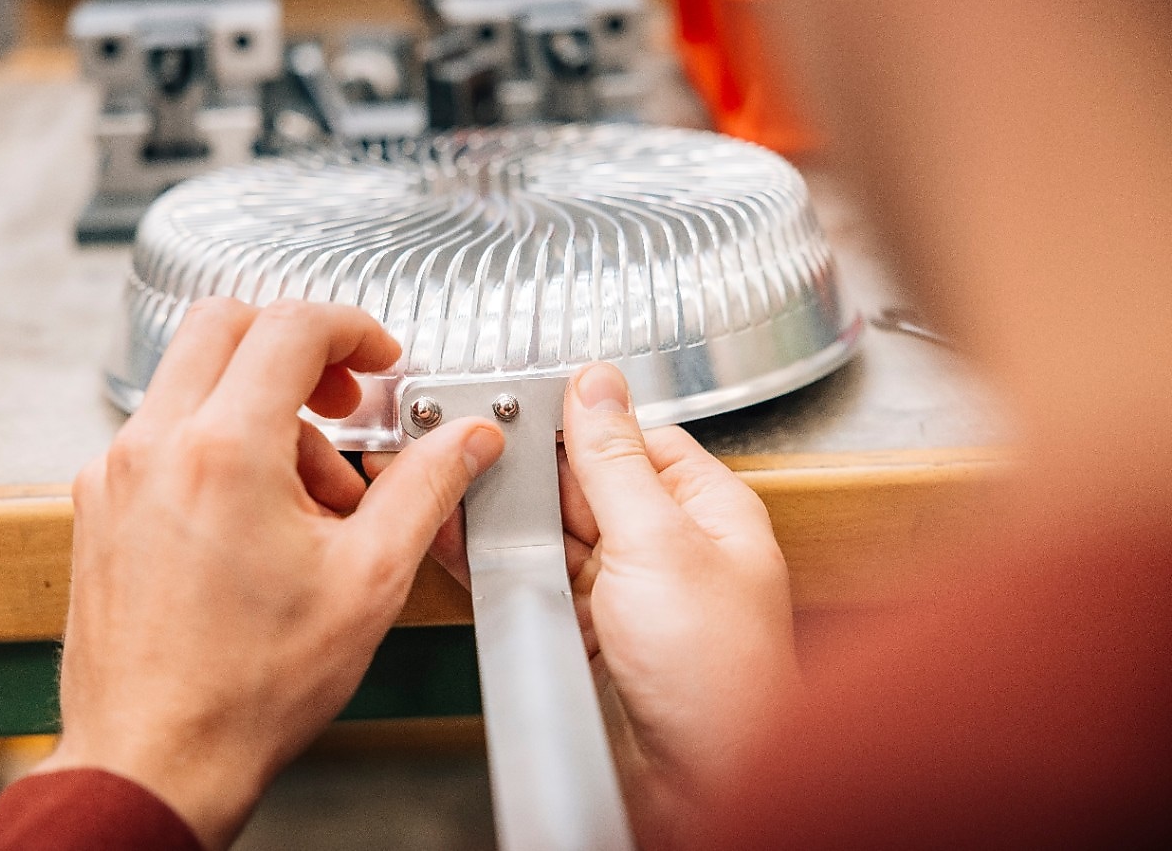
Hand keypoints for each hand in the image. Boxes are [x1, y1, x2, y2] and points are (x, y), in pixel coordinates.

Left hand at [37, 298, 503, 849]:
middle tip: (343, 401)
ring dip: (263, 408)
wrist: (155, 760)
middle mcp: (154, 447)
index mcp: (223, 451)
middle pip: (227, 326)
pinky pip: (165, 433)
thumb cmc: (247, 687)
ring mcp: (116, 474)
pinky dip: (220, 444)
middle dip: (298, 349)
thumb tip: (467, 441)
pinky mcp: (101, 505)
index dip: (352, 329)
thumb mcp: (369, 579)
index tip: (378, 360)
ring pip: (194, 381)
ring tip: (314, 497)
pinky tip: (261, 519)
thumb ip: (426, 488)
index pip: (290, 326)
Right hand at [371, 363, 798, 848]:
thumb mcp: (658, 542)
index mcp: (706, 508)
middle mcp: (668, 545)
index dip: (578, 420)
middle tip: (471, 446)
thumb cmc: (716, 673)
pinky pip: (540, 582)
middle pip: (587, 483)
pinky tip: (464, 540)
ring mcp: (627, 591)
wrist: (701, 786)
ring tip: (455, 489)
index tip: (523, 404)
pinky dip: (501, 562)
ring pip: (557, 534)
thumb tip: (595, 384)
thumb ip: (614, 460)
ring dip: (509, 515)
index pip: (636, 438)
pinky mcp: (590, 631)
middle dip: (531, 470)